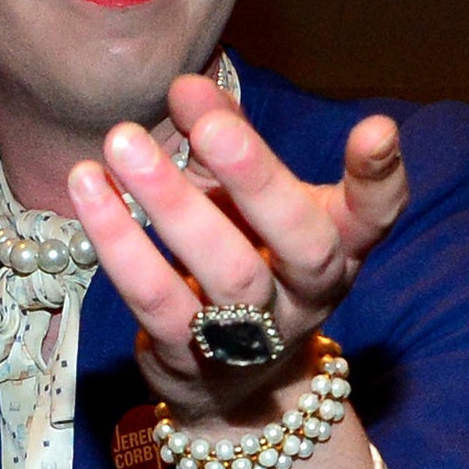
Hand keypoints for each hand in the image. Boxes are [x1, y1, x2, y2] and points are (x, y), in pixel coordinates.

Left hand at [67, 72, 406, 429]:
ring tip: (122, 143)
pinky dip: (119, 242)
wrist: (227, 383)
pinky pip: (155, 298)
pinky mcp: (191, 359)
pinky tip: (89, 190)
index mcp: (337, 246)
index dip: (380, 176)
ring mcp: (254, 335)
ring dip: (172, 203)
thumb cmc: (241, 257)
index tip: (375, 128)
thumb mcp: (242, 198)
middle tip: (208, 125)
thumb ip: (222, 137)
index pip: (375, 214)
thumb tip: (187, 86)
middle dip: (256, 178)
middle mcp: (307, 293)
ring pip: (227, 272)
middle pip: (300, 240)